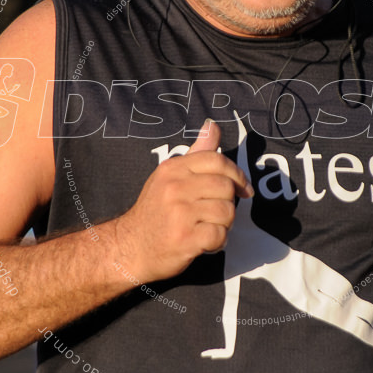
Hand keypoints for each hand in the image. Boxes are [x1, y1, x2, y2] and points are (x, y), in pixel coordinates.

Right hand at [114, 120, 252, 282]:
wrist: (130, 247)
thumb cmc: (155, 211)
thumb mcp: (169, 176)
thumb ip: (196, 153)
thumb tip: (212, 125)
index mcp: (173, 169)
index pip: (217, 160)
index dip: (237, 174)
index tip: (243, 189)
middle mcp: (175, 187)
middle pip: (226, 187)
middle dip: (229, 203)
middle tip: (217, 214)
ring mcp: (179, 213)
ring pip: (227, 211)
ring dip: (224, 224)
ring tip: (208, 227)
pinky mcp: (185, 238)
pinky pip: (219, 235)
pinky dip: (218, 242)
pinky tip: (205, 243)